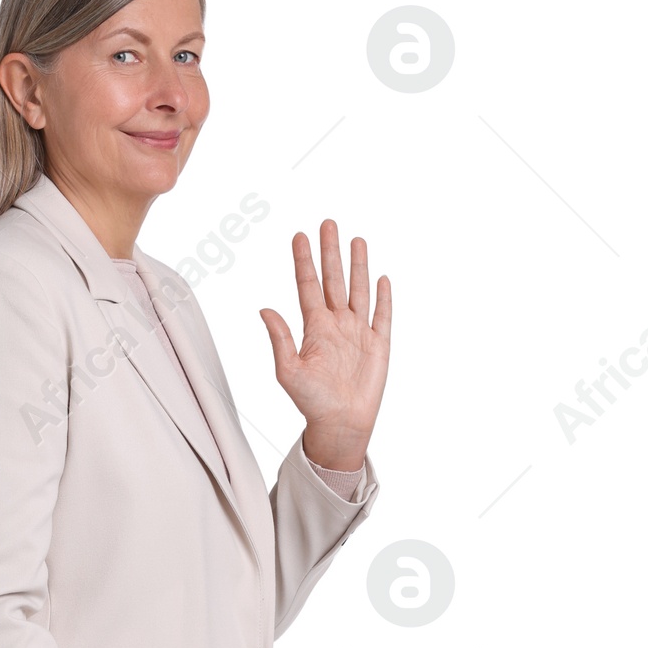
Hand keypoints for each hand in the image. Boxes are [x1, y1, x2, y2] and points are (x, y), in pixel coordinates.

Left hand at [258, 220, 391, 469]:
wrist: (340, 424)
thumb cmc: (311, 402)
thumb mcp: (288, 371)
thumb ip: (279, 339)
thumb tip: (264, 309)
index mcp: (314, 328)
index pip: (308, 285)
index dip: (304, 261)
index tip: (299, 236)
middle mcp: (336, 324)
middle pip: (333, 279)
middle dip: (330, 251)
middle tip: (327, 223)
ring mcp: (359, 332)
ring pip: (358, 289)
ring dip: (357, 265)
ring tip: (356, 239)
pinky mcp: (378, 345)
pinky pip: (382, 315)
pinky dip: (383, 297)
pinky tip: (382, 278)